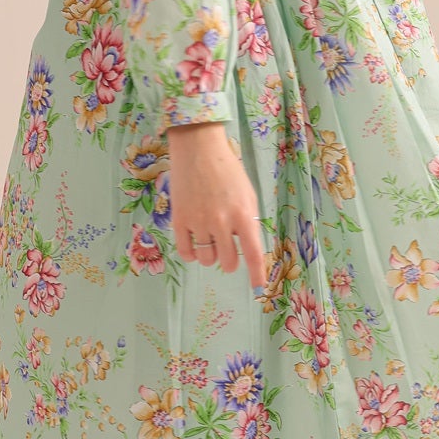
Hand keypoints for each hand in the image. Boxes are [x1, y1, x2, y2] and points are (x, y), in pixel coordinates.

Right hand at [166, 122, 267, 290]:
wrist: (197, 148)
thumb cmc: (227, 169)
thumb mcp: (247, 194)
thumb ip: (248, 221)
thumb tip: (246, 247)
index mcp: (244, 214)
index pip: (254, 253)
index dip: (257, 275)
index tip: (259, 290)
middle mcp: (222, 221)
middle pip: (228, 262)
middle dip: (230, 260)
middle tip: (227, 247)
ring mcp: (199, 221)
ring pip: (206, 259)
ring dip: (210, 254)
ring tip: (209, 237)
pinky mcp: (179, 219)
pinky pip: (186, 252)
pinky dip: (191, 253)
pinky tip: (194, 242)